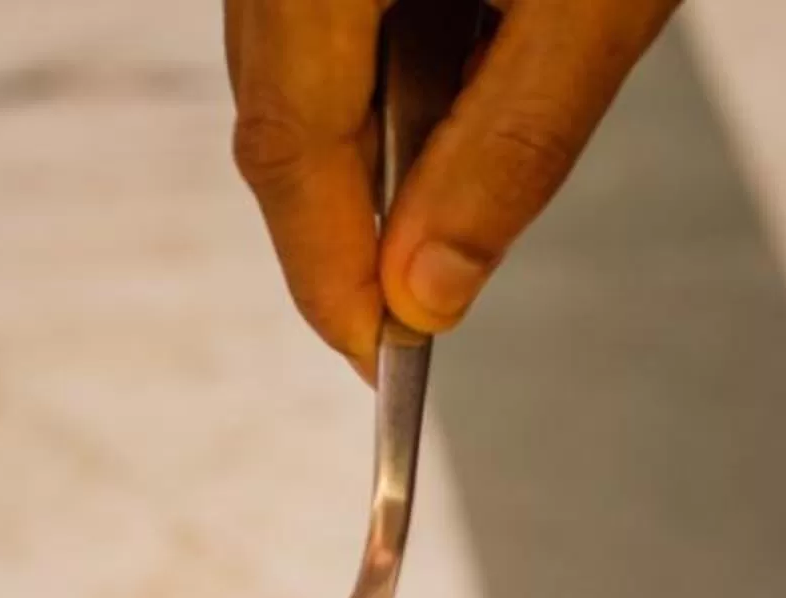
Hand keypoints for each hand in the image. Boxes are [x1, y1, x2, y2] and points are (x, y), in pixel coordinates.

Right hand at [226, 0, 680, 362]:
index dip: (325, 274)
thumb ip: (512, 143)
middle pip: (273, 101)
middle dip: (339, 221)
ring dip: (367, 139)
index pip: (288, 144)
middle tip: (403, 318)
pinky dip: (382, 54)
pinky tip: (459, 73)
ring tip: (447, 201)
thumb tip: (431, 292)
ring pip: (295, 45)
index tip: (377, 364)